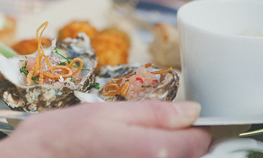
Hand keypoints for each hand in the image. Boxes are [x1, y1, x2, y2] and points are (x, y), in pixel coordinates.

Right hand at [0, 100, 210, 157]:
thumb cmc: (62, 139)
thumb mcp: (109, 112)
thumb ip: (156, 113)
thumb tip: (193, 110)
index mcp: (156, 151)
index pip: (200, 141)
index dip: (193, 126)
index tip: (180, 120)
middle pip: (188, 157)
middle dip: (177, 143)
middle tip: (142, 134)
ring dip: (158, 152)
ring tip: (123, 147)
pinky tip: (118, 155)